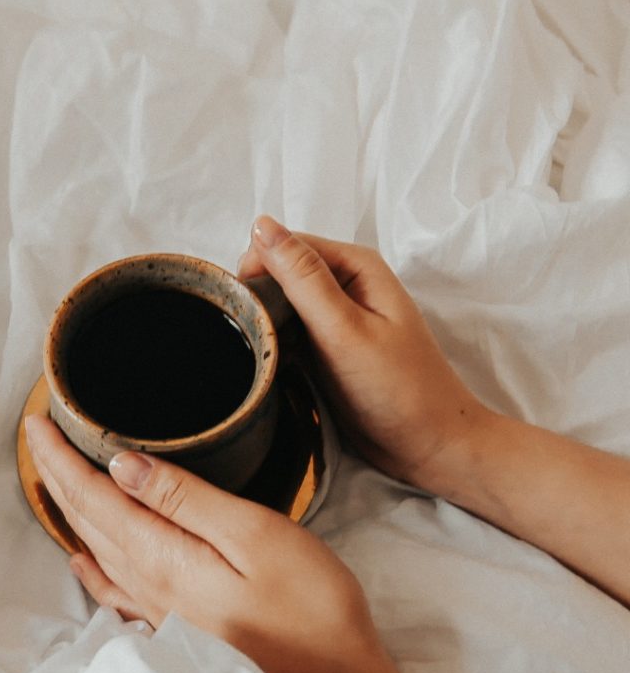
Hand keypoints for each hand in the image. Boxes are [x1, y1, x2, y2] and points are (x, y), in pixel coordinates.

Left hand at [24, 414, 388, 672]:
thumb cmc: (311, 611)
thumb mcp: (255, 536)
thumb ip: (185, 500)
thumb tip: (122, 466)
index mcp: (162, 557)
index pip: (92, 497)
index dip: (60, 458)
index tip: (36, 422)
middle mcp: (149, 587)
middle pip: (87, 522)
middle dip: (57, 477)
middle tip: (37, 438)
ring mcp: (160, 614)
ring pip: (96, 552)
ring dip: (71, 513)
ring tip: (55, 482)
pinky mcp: (178, 631)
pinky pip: (115, 590)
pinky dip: (92, 567)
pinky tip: (84, 562)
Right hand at [240, 215, 486, 492]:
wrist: (430, 446)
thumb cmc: (398, 389)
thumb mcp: (344, 330)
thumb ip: (302, 278)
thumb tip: (261, 225)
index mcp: (356, 266)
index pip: (285, 244)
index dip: (255, 269)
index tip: (242, 308)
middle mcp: (346, 284)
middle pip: (279, 272)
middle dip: (257, 297)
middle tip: (253, 338)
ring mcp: (336, 318)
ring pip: (280, 304)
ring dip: (264, 323)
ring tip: (260, 353)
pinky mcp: (328, 348)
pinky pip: (288, 333)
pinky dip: (274, 344)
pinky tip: (269, 364)